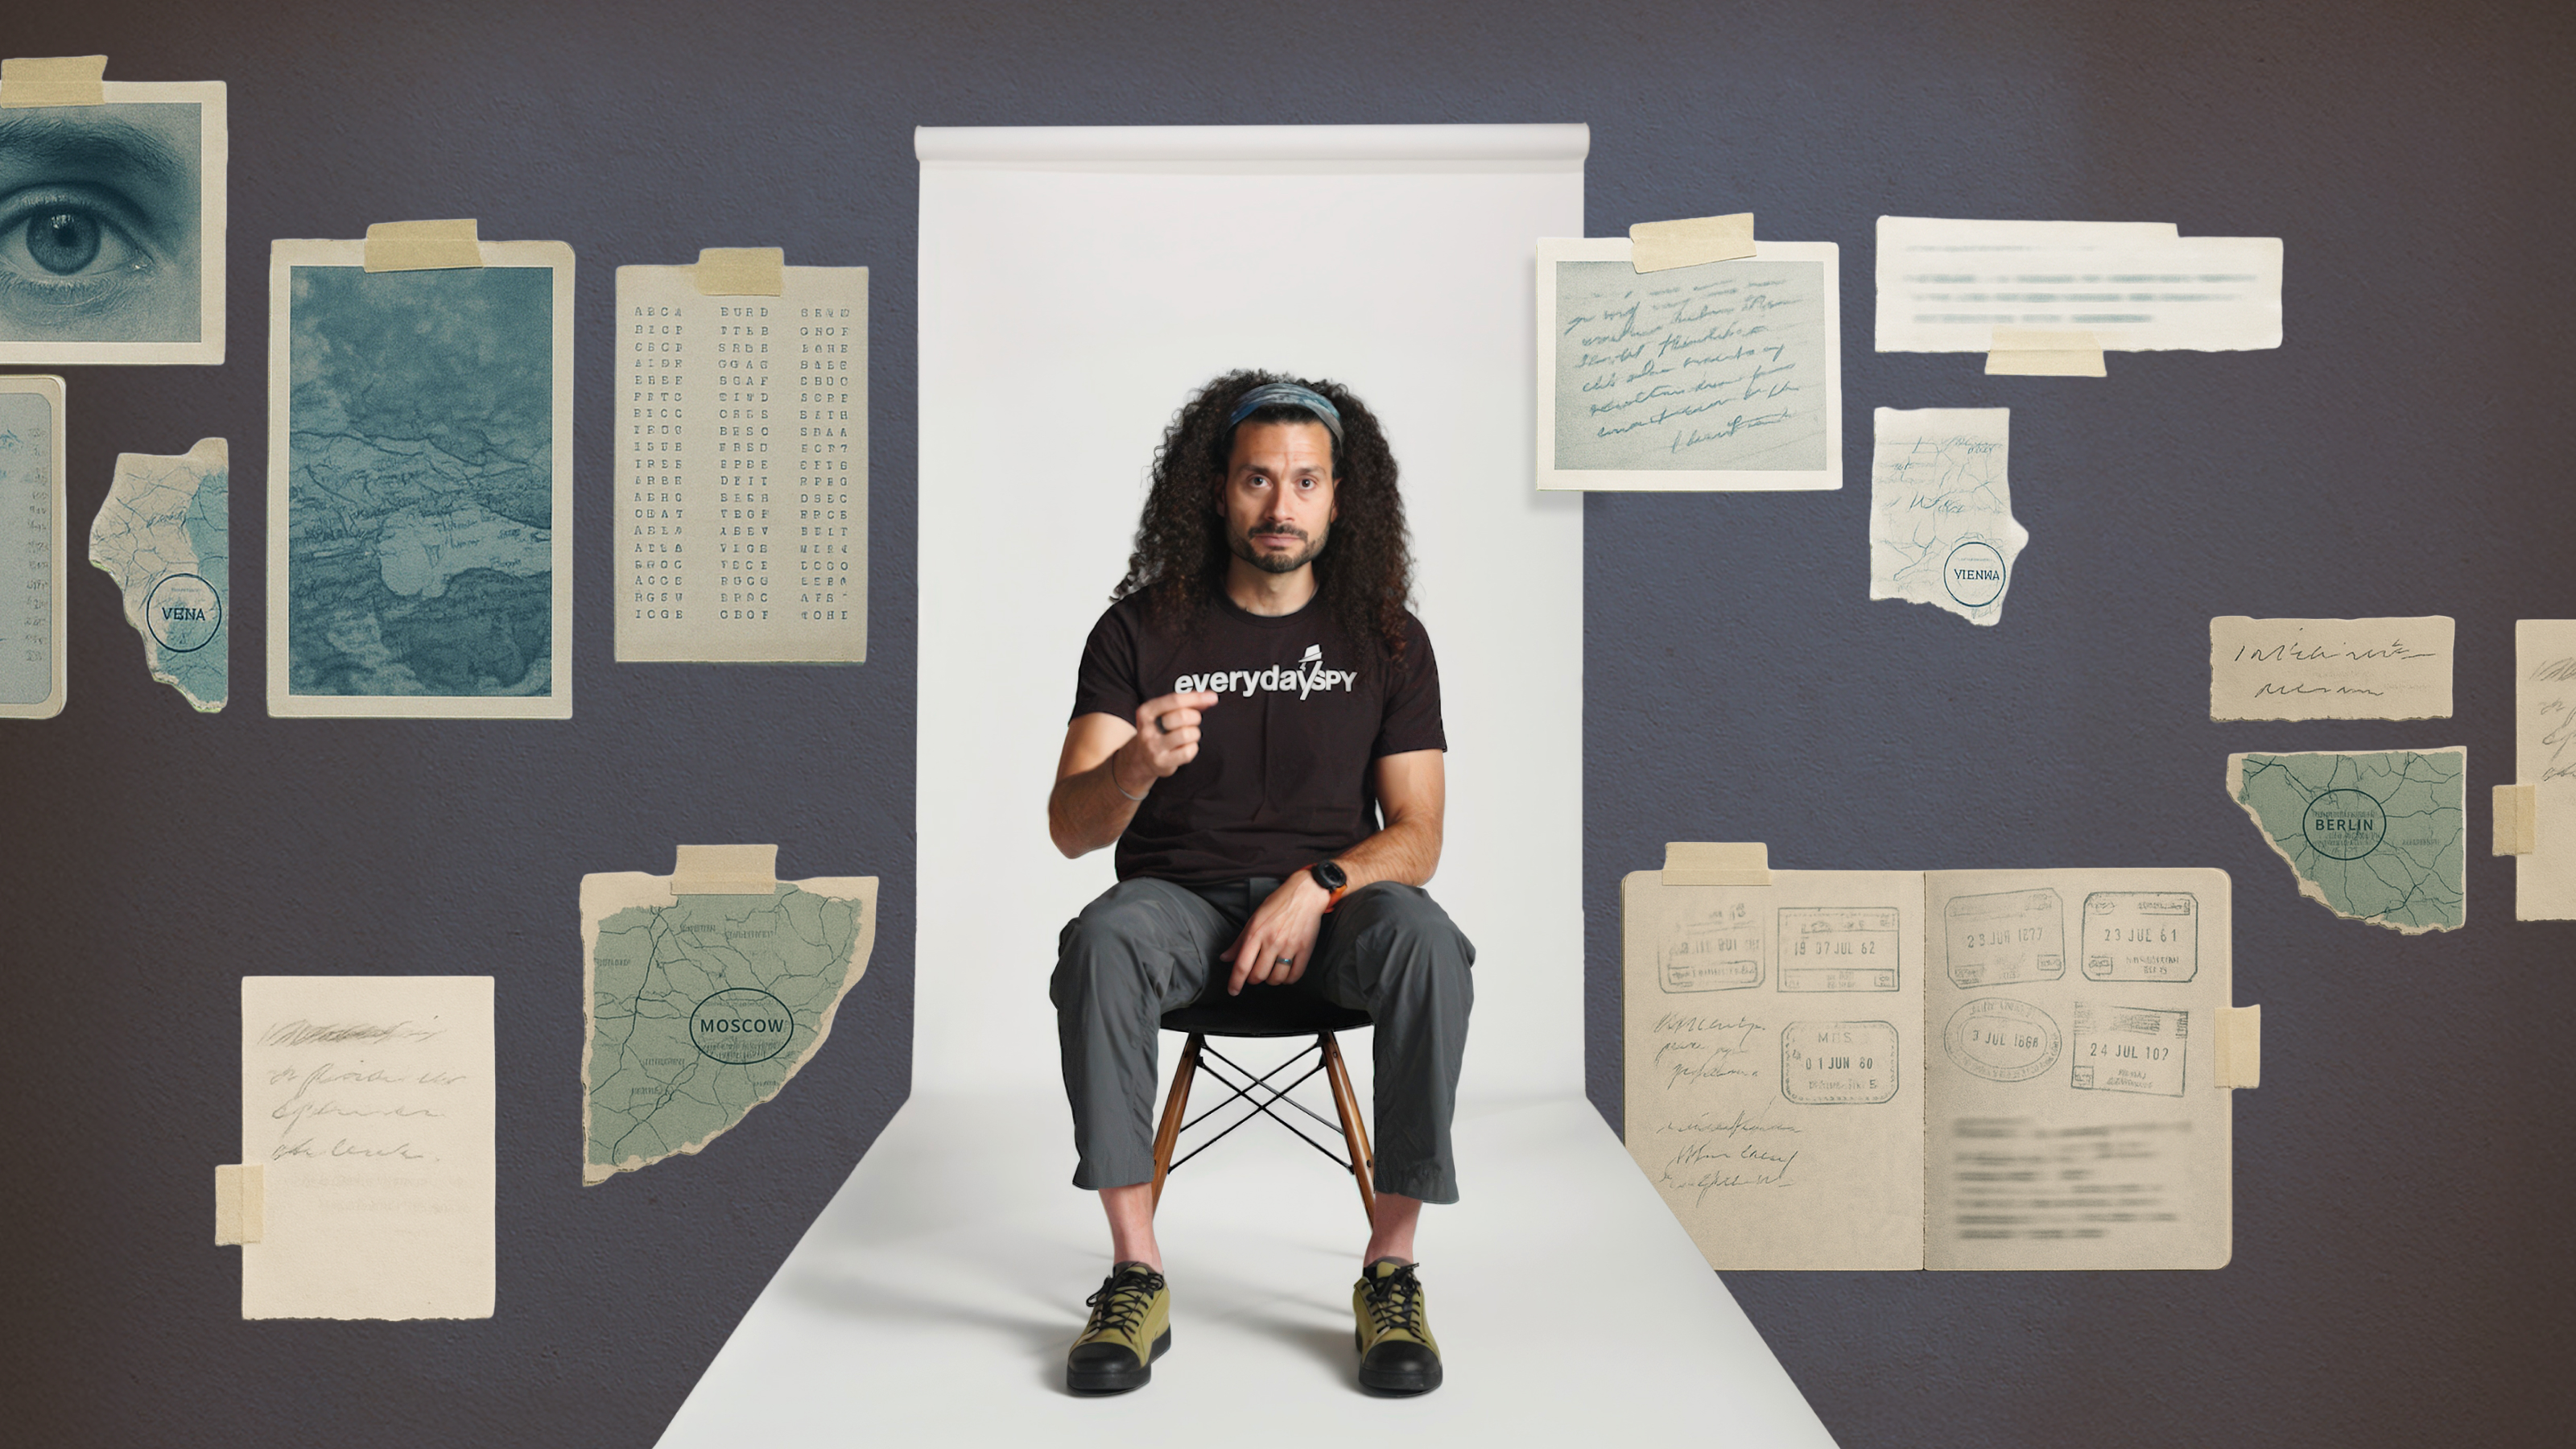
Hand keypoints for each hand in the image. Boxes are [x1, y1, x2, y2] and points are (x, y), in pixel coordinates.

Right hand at [1109, 690, 1216, 796]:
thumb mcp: (1164, 714)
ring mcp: (1153, 747)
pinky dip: (1192, 748)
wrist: (1141, 759)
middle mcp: (1146, 728)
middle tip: (1192, 722)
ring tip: (1187, 736)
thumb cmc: (1159, 731)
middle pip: (1183, 716)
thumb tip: (1209, 698)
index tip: (1213, 697)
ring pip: (1187, 734)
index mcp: (1146, 711)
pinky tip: (1185, 748)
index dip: (1197, 698)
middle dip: (1195, 717)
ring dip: (1194, 734)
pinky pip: (1188, 752)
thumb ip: (1185, 704)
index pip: (1175, 700)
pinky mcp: (1161, 762)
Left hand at [1218, 873, 1330, 994]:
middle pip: (1258, 975)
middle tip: (1255, 975)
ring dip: (1270, 980)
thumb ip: (1240, 941)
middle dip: (1253, 980)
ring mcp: (1289, 946)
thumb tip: (1225, 958)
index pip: (1242, 965)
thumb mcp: (1254, 919)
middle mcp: (1272, 941)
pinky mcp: (1305, 949)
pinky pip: (1295, 975)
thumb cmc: (1278, 904)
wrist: (1305, 893)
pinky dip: (1287, 980)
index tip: (1233, 991)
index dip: (1235, 982)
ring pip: (1276, 978)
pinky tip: (1285, 974)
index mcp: (1256, 933)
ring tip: (1270, 972)